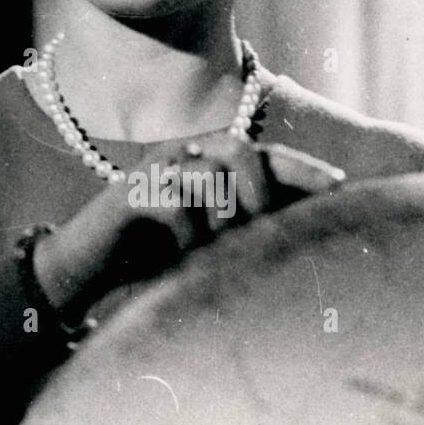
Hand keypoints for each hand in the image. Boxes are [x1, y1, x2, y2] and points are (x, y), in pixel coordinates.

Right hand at [31, 134, 344, 321]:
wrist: (83, 271)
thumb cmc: (153, 258)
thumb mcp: (210, 242)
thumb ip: (249, 227)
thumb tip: (310, 234)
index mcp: (209, 160)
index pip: (267, 155)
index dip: (303, 168)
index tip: (340, 186)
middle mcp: (184, 154)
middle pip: (243, 152)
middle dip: (262, 193)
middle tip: (261, 230)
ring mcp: (155, 170)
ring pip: (211, 176)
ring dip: (221, 220)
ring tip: (214, 252)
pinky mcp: (129, 193)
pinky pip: (175, 203)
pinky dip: (186, 235)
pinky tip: (181, 259)